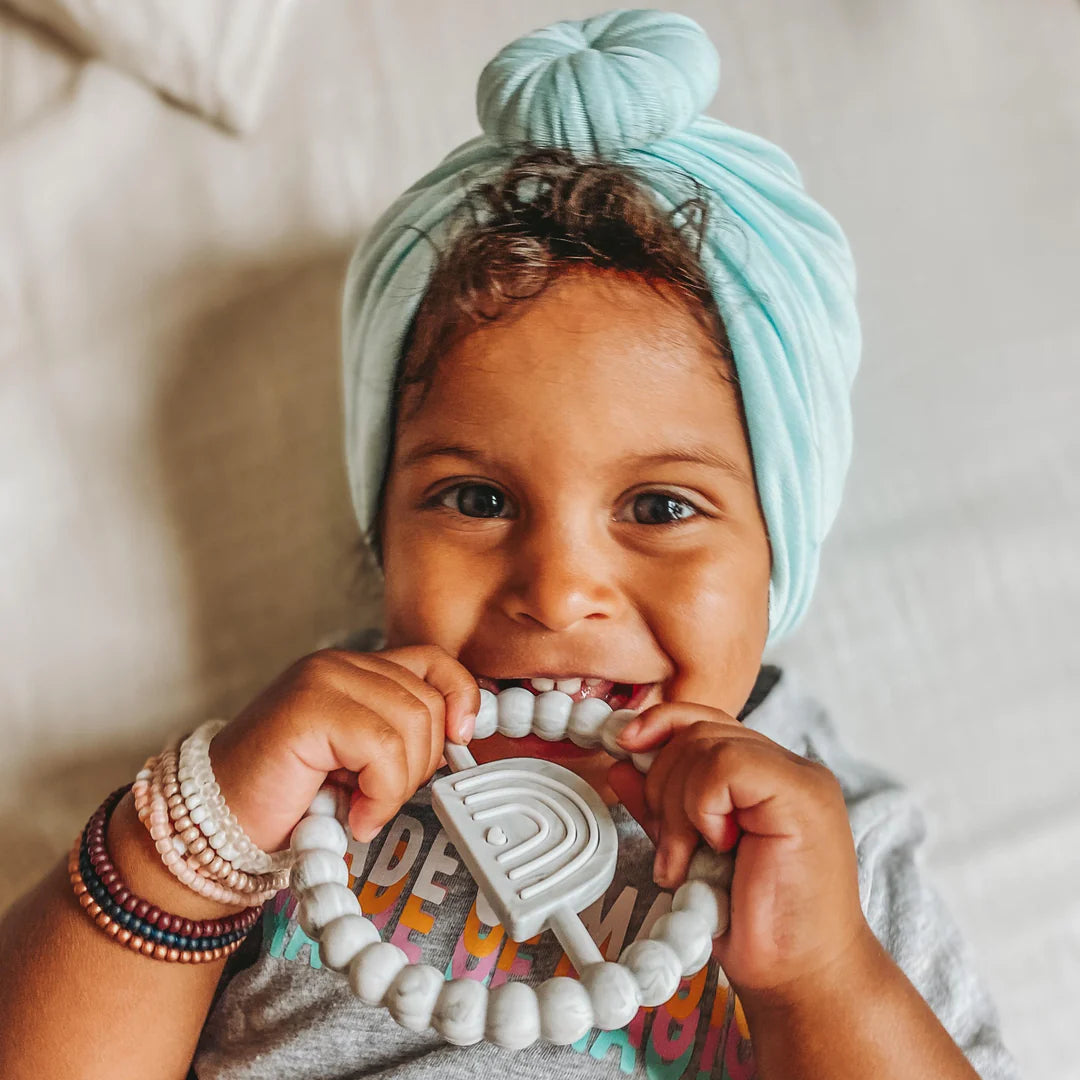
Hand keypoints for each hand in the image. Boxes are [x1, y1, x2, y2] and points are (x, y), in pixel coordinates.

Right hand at [207, 646, 479, 855]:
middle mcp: (337, 665)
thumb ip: (397, 732)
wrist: (213, 826)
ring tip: (361, 807)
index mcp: (352, 669)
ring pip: (413, 725)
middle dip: (419, 763)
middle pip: (429, 702)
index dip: (460, 697)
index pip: (434, 662)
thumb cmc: (283, 798)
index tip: (461, 740)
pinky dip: (380, 795)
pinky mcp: (310, 709)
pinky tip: (354, 814)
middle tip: (379, 796)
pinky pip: (384, 750)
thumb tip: (459, 735)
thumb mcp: (355, 757)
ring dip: (396, 785)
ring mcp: (321, 681)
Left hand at [608, 703, 870, 1002]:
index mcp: (766, 775)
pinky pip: (726, 765)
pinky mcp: (803, 794)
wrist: (801, 979)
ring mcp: (800, 778)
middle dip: (662, 782)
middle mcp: (788, 767)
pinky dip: (703, 805)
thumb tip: (622, 765)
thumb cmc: (755, 925)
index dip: (659, 726)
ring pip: (706, 743)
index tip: (624, 749)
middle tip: (671, 848)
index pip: (704, 720)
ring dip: (679, 805)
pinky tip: (718, 846)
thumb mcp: (692, 852)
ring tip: (688, 860)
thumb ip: (663, 806)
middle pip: (697, 727)